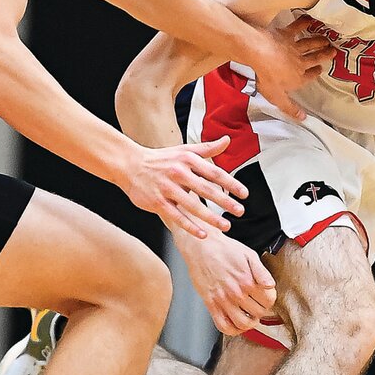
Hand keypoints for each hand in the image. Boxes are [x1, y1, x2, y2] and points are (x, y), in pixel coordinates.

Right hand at [121, 136, 249, 238]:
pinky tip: (203, 234)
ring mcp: (167, 188)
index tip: (244, 194)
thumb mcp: (184, 150)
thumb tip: (227, 139)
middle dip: (225, 202)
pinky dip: (190, 226)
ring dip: (211, 217)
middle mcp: (179, 173)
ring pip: (192, 205)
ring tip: (226, 226)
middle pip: (207, 190)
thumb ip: (207, 148)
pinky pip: (176, 216)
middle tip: (240, 211)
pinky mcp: (157, 201)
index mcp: (188, 160)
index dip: (231, 184)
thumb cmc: (160, 159)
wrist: (129, 164)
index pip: (214, 173)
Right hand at [175, 229, 276, 335]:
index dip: (270, 299)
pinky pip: (223, 326)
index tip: (266, 296)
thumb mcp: (249, 255)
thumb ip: (262, 272)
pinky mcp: (211, 304)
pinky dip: (233, 330)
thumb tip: (271, 285)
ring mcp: (223, 300)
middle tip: (257, 305)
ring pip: (243, 324)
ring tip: (249, 316)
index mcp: (247, 281)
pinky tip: (236, 323)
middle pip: (258, 313)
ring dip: (250, 323)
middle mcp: (236, 293)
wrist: (201, 247)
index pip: (269, 301)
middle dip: (261, 310)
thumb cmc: (224, 249)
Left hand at [248, 15, 332, 121]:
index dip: (315, 72)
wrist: (259, 54)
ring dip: (319, 41)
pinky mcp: (286, 34)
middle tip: (334, 51)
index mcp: (298, 77)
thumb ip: (290, 108)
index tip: (320, 69)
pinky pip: (298, 27)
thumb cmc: (267, 78)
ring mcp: (294, 47)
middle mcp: (299, 61)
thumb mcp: (277, 98)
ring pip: (310, 43)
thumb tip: (303, 118)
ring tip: (327, 39)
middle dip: (325, 55)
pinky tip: (310, 19)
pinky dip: (304, 23)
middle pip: (315, 57)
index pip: (310, 76)